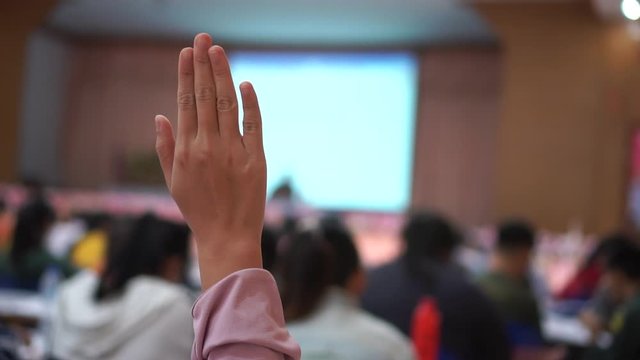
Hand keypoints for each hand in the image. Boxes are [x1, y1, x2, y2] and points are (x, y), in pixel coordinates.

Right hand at [155, 33, 266, 288]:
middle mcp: (208, 147)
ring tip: (219, 52)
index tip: (187, 52)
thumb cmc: (198, 210)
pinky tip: (245, 85)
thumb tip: (159, 116)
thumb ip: (165, 148)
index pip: (185, 103)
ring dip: (223, 76)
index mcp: (186, 151)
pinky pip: (254, 125)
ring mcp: (233, 152)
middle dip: (204, 65)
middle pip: (205, 97)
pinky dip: (250, 104)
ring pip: (227, 105)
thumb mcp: (172, 182)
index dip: (186, 75)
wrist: (227, 237)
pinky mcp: (256, 160)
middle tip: (204, 38)